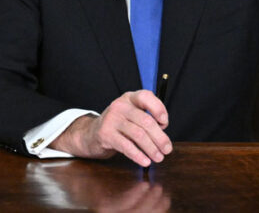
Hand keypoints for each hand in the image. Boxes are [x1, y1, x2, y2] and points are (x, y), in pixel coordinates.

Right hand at [50, 90, 171, 166]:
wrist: (91, 134)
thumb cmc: (118, 125)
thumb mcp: (131, 115)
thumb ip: (147, 119)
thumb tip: (163, 133)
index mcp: (129, 98)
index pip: (146, 96)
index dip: (158, 109)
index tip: (165, 123)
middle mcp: (120, 106)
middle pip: (146, 121)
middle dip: (160, 137)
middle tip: (167, 149)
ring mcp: (111, 119)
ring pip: (138, 135)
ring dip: (152, 148)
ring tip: (159, 158)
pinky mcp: (105, 134)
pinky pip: (126, 146)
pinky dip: (138, 155)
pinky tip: (145, 161)